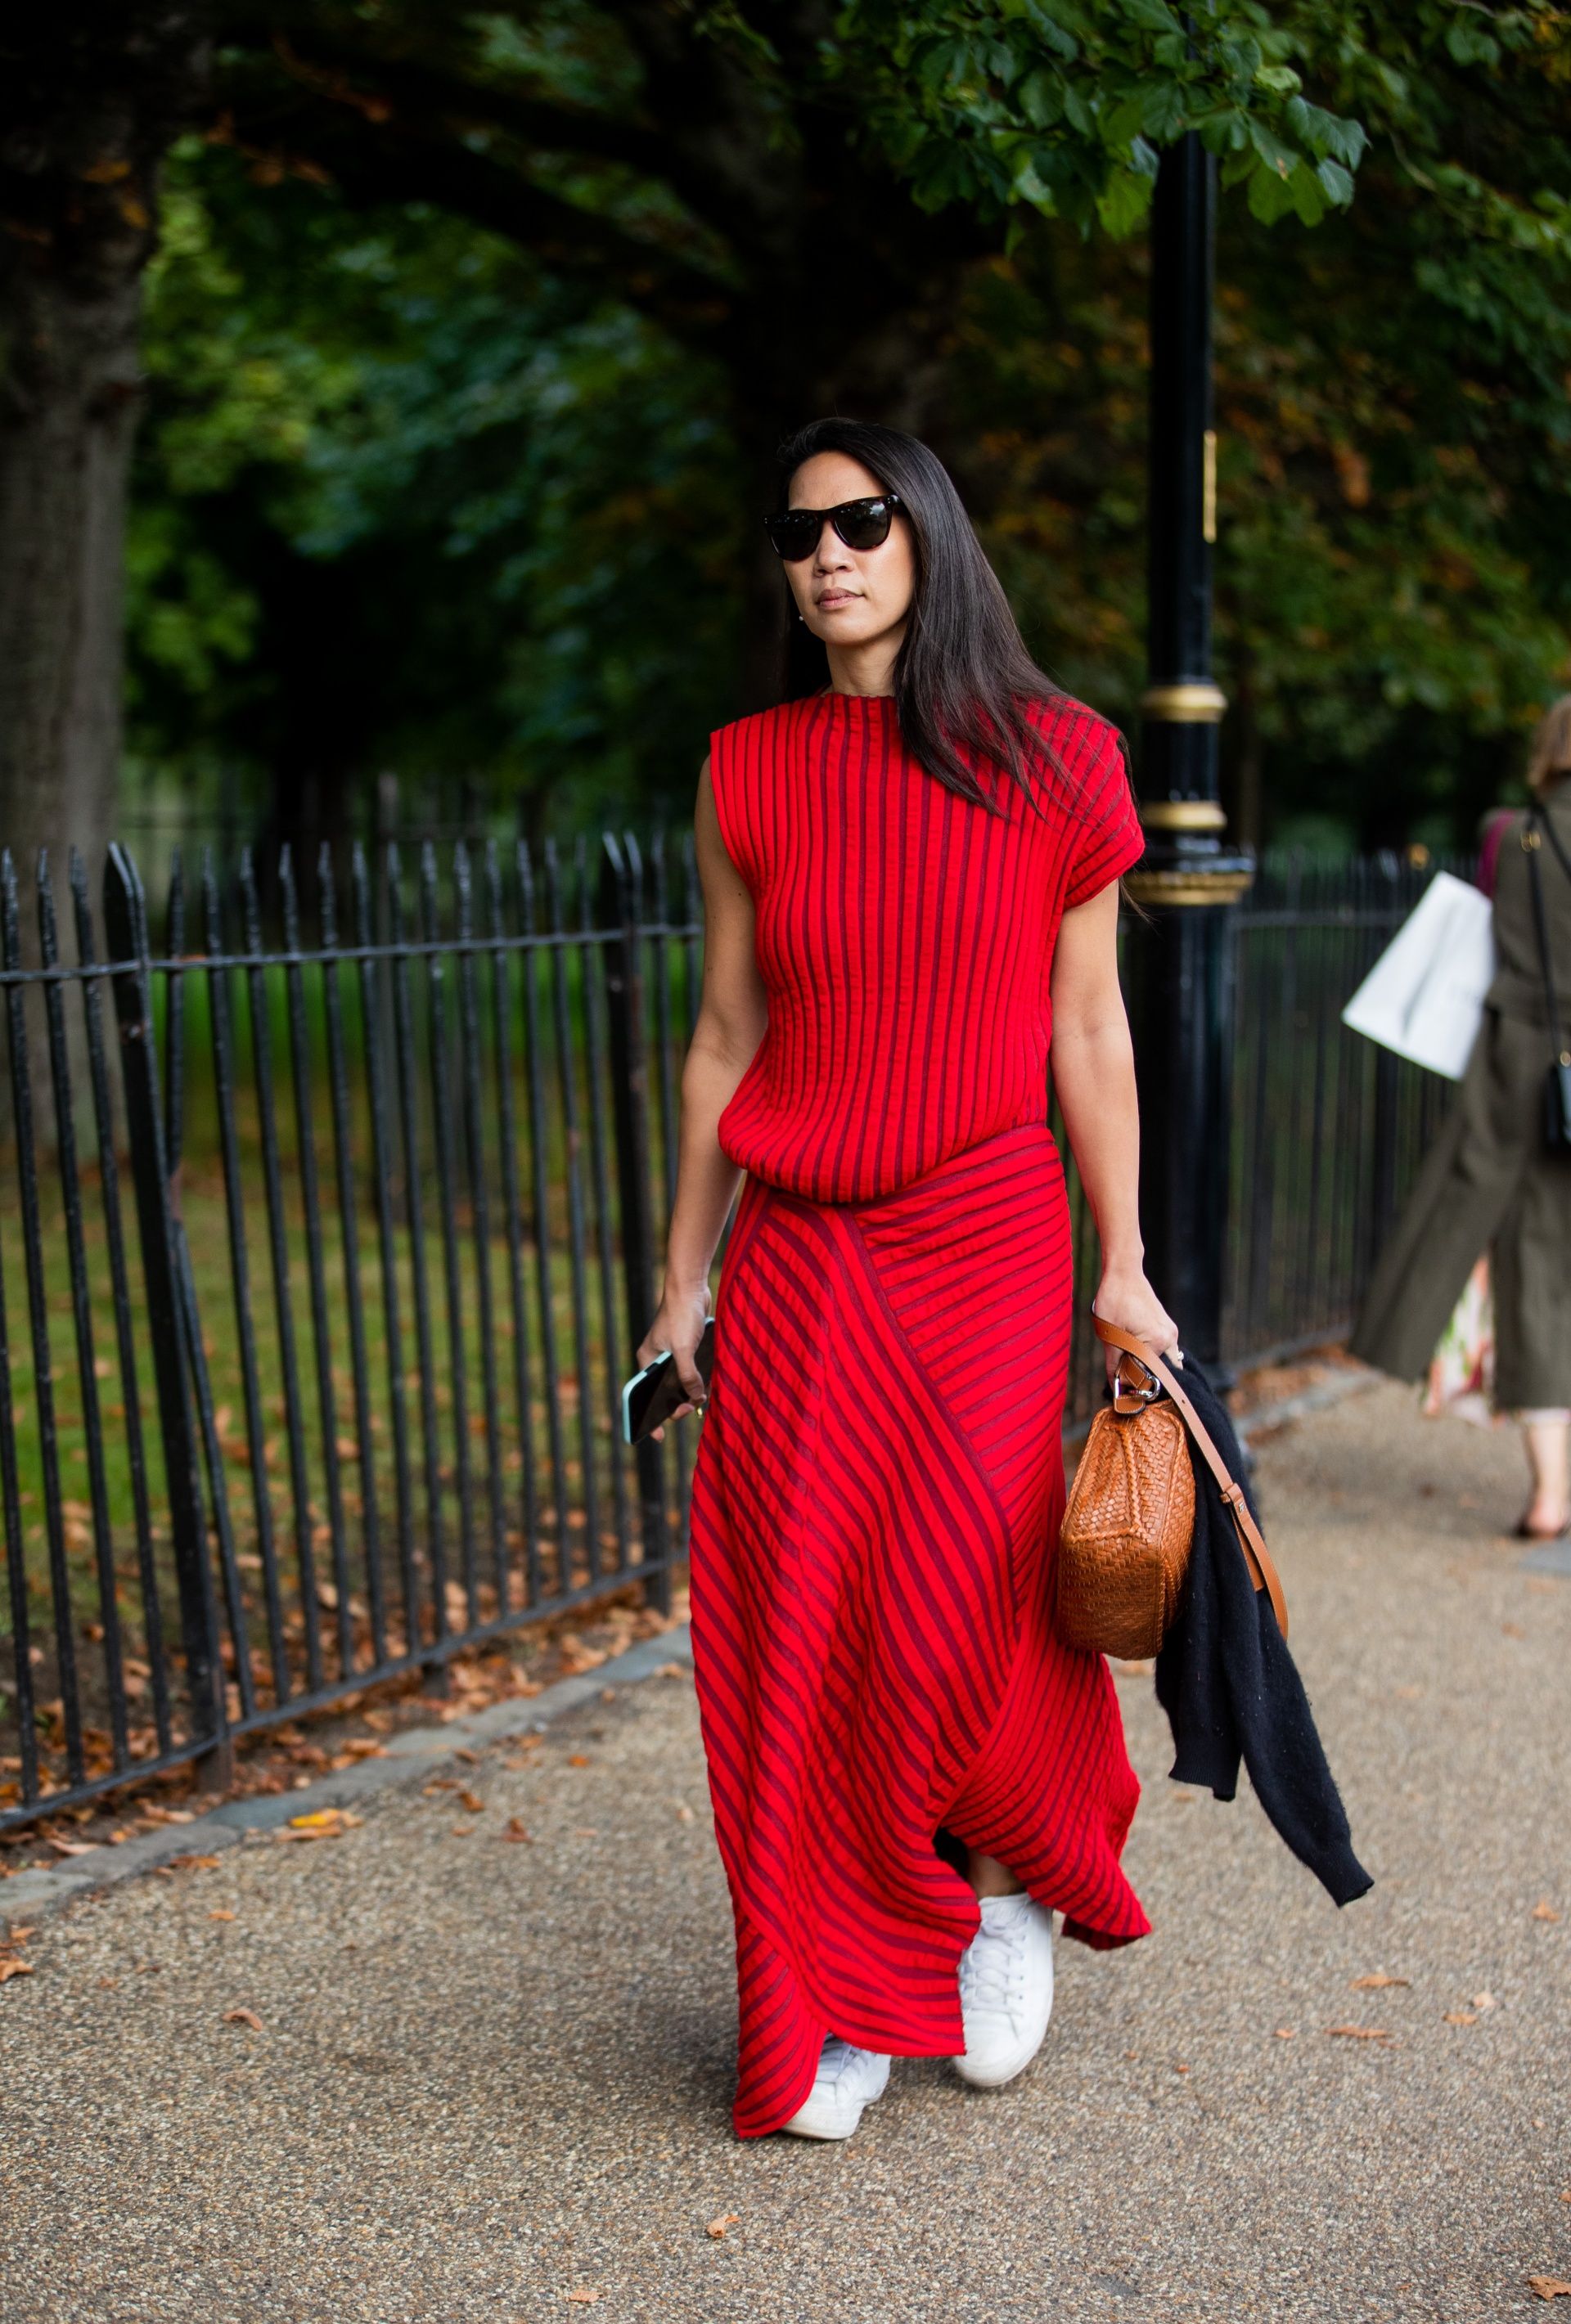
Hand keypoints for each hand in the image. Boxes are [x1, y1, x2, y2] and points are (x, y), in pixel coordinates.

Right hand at [636, 1280, 712, 1440]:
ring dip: (694, 1389)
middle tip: (693, 1407)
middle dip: (679, 1403)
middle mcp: (657, 1361)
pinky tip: (711, 1378)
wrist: (691, 1286)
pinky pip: (693, 1370)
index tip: (658, 1437)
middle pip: (666, 1393)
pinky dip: (701, 1376)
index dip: (650, 1418)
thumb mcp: (684, 1350)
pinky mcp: (687, 1347)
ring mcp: (672, 1354)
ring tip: (705, 1393)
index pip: (643, 1397)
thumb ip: (688, 1376)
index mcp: (648, 1362)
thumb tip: (696, 1398)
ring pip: (682, 1382)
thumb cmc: (681, 1315)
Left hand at [1092, 1270, 1179, 1386]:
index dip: (1135, 1385)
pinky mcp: (1166, 1327)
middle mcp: (1170, 1338)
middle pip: (1159, 1371)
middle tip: (1124, 1383)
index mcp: (1159, 1341)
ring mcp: (1170, 1332)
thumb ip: (1114, 1364)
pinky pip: (1161, 1350)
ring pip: (1161, 1361)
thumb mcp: (1109, 1335)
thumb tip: (1115, 1387)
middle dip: (1143, 1378)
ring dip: (1145, 1367)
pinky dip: (1149, 1357)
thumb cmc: (1114, 1299)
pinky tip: (1133, 1356)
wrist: (1123, 1272)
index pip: (1149, 1376)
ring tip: (1126, 1368)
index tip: (1121, 1392)